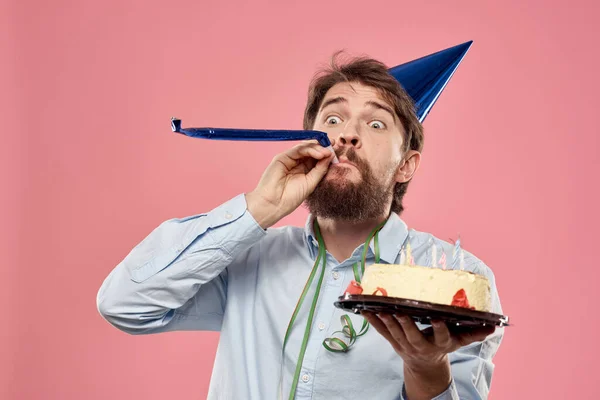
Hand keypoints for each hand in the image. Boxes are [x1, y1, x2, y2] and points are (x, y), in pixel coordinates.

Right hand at [246, 141, 334, 228]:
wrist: (274, 204)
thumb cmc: (291, 197)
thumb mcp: (311, 182)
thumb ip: (320, 169)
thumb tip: (330, 156)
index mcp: (304, 170)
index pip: (317, 158)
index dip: (326, 153)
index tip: (337, 152)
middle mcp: (297, 163)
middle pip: (312, 150)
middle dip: (323, 147)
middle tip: (334, 146)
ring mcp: (289, 159)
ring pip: (306, 148)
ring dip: (318, 148)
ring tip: (327, 152)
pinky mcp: (282, 157)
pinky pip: (298, 149)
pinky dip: (310, 149)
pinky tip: (319, 153)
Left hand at [362, 312, 494, 365]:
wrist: (425, 365)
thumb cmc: (443, 345)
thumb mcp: (460, 341)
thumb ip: (474, 332)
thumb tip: (493, 325)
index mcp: (440, 343)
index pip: (441, 336)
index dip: (439, 328)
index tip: (436, 318)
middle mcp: (421, 345)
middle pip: (413, 335)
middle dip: (406, 324)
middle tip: (400, 311)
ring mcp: (405, 344)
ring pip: (395, 333)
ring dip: (386, 321)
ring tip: (380, 308)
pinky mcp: (393, 341)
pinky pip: (381, 331)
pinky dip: (372, 320)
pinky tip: (364, 309)